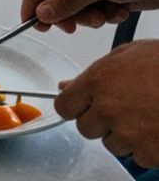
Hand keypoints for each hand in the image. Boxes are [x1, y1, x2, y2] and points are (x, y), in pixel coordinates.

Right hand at [20, 0, 158, 32]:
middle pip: (54, 0)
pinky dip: (106, 17)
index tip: (34, 24)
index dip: (32, 3)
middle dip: (69, 15)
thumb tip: (42, 13)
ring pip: (75, 11)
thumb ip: (70, 0)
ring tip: (108, 14)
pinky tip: (120, 9)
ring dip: (91, 18)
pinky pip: (93, 14)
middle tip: (75, 27)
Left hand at [56, 40, 158, 164]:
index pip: (64, 107)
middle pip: (85, 129)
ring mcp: (129, 133)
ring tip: (146, 115)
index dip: (75, 106)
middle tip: (124, 108)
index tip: (85, 105)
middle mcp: (108, 109)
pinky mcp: (150, 152)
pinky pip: (138, 157)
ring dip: (124, 135)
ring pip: (112, 145)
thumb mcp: (126, 55)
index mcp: (97, 82)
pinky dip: (148, 148)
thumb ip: (93, 72)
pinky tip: (157, 128)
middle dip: (100, 121)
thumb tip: (66, 86)